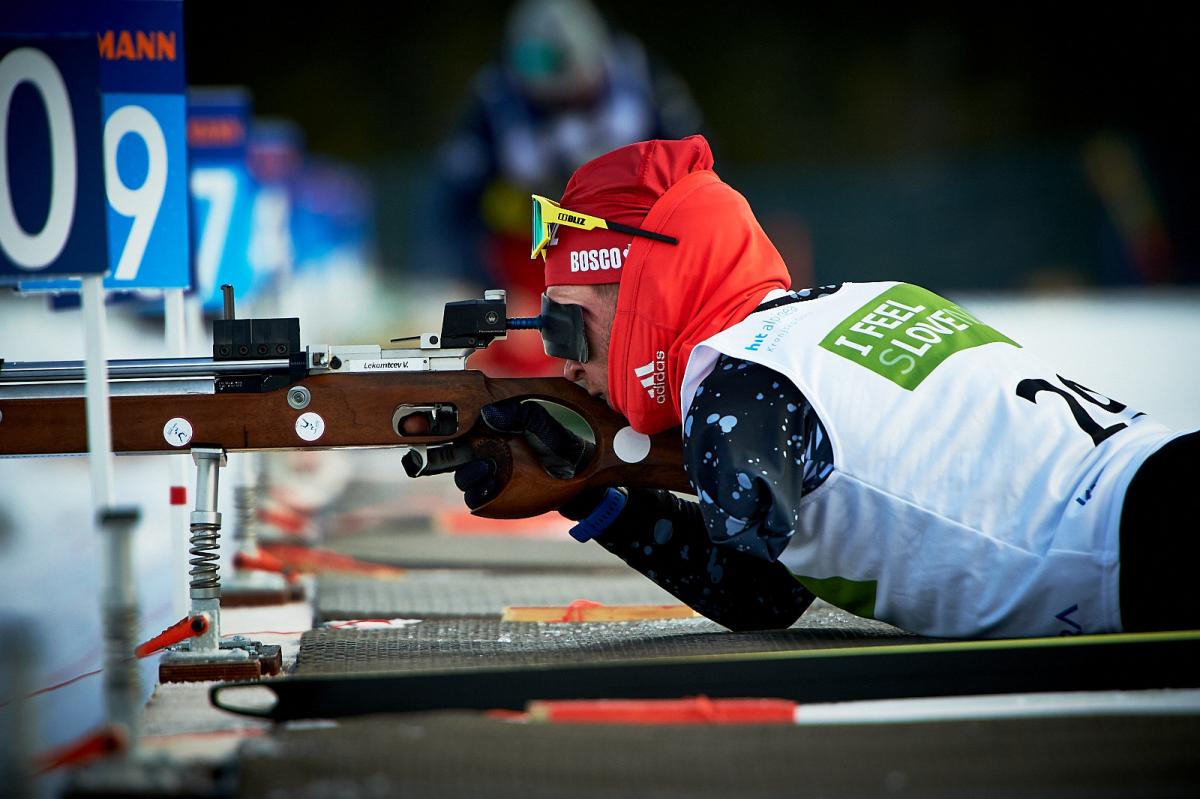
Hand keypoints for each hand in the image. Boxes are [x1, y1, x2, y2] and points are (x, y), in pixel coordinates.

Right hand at [451, 398, 595, 510]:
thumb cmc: (560, 444)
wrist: (581, 474)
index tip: (458, 435)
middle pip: (456, 459)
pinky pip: (478, 501)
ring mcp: (492, 478)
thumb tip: (489, 414)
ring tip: (487, 470)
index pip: (463, 435)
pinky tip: (491, 487)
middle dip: (457, 459)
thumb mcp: (542, 421)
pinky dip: (477, 496)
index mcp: (493, 434)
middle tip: (477, 457)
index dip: (454, 435)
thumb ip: (519, 414)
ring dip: (469, 477)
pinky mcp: (498, 498)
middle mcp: (488, 456)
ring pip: (464, 481)